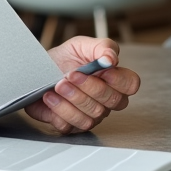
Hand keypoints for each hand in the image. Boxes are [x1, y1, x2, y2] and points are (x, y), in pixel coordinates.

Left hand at [24, 36, 140, 134]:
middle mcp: (106, 101)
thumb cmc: (65, 58)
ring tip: (58, 85)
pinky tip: (50, 97)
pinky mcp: (72, 125)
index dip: (119, 79)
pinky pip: (72, 125)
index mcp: (113, 79)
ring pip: (93, 115)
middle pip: (112, 101)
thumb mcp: (82, 45)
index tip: (102, 69)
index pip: (130, 84)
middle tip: (71, 74)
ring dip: (73, 98)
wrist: (39, 70)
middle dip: (90, 86)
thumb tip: (111, 59)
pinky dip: (59, 109)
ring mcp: (91, 115)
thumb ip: (102, 47)